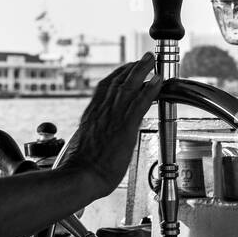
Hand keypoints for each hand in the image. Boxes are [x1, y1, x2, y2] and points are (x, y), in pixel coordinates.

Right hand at [61, 54, 164, 195]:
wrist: (79, 177)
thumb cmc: (79, 171)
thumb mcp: (81, 149)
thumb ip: (90, 141)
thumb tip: (94, 144)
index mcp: (90, 117)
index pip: (103, 89)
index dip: (115, 76)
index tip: (124, 69)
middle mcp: (100, 112)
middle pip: (116, 82)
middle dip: (131, 68)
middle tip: (143, 58)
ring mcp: (113, 117)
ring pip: (129, 86)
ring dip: (142, 70)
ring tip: (151, 60)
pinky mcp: (125, 127)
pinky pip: (140, 102)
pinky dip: (151, 89)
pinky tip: (159, 81)